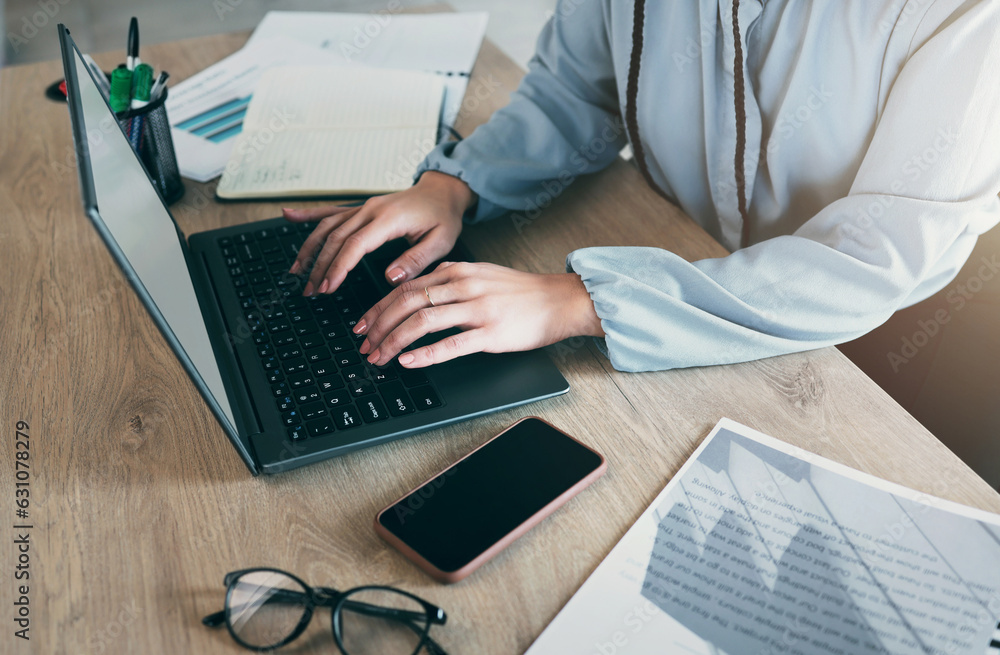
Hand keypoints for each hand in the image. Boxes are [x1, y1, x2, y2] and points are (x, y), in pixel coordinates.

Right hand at [283, 171, 474, 295]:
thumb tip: (391, 277)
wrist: (442, 192)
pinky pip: (331, 211)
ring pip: (328, 226)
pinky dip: (308, 215)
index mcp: (389, 218)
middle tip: (311, 290)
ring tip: (297, 271)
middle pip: (335, 237)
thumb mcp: (441, 241)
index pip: (355, 243)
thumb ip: (416, 260)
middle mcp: (371, 209)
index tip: (328, 286)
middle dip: (319, 265)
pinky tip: (289, 216)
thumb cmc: (443, 217)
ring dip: (310, 248)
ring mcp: (363, 207)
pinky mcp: (361, 208)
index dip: (338, 266)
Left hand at [354, 262, 604, 367]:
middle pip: (407, 302)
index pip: (406, 287)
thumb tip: (421, 288)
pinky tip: (408, 362)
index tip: (363, 324)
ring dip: (394, 341)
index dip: (378, 307)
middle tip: (364, 343)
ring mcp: (477, 309)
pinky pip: (450, 344)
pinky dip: (424, 354)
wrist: (559, 300)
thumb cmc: (521, 292)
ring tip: (379, 356)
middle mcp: (463, 286)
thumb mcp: (481, 274)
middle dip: (378, 325)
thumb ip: (451, 278)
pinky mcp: (491, 332)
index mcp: (457, 271)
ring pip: (422, 322)